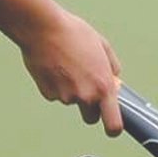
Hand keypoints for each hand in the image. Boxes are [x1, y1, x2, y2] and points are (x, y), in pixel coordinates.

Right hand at [19, 11, 122, 135]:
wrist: (42, 27)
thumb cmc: (74, 33)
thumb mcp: (103, 47)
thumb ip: (112, 68)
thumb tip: (115, 82)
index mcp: (104, 87)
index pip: (113, 124)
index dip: (114, 129)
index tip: (112, 127)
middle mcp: (86, 96)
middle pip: (91, 117)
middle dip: (91, 108)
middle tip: (86, 87)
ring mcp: (65, 97)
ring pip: (72, 102)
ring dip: (72, 91)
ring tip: (68, 67)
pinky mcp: (48, 93)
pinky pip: (56, 95)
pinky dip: (56, 86)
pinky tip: (55, 67)